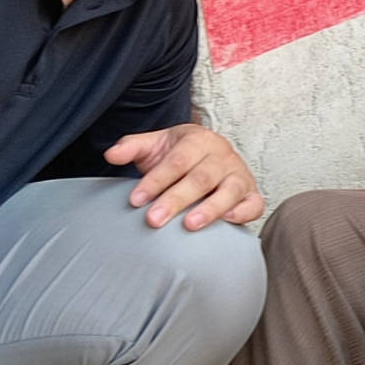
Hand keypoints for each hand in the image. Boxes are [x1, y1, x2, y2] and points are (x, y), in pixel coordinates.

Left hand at [107, 124, 263, 229]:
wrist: (209, 155)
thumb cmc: (179, 155)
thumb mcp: (155, 145)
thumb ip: (132, 148)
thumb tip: (111, 154)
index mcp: (199, 140)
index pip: (178, 160)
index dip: (157, 180)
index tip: (136, 199)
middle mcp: (223, 155)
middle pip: (201, 177)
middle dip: (176, 199)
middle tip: (154, 219)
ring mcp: (239, 174)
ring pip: (229, 190)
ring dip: (210, 208)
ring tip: (189, 225)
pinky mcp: (251, 194)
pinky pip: (254, 204)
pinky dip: (243, 212)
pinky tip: (227, 222)